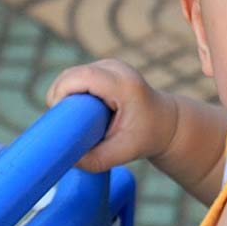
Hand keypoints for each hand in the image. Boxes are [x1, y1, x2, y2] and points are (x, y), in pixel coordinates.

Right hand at [46, 59, 177, 171]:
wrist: (168, 122)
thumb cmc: (148, 137)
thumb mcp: (124, 152)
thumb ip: (95, 160)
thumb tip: (66, 159)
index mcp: (124, 84)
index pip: (80, 78)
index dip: (61, 95)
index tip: (59, 119)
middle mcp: (116, 69)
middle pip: (70, 75)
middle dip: (58, 98)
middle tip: (64, 124)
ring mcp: (109, 65)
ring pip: (70, 75)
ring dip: (63, 96)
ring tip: (72, 120)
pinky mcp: (103, 69)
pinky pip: (76, 77)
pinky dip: (70, 93)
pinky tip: (78, 112)